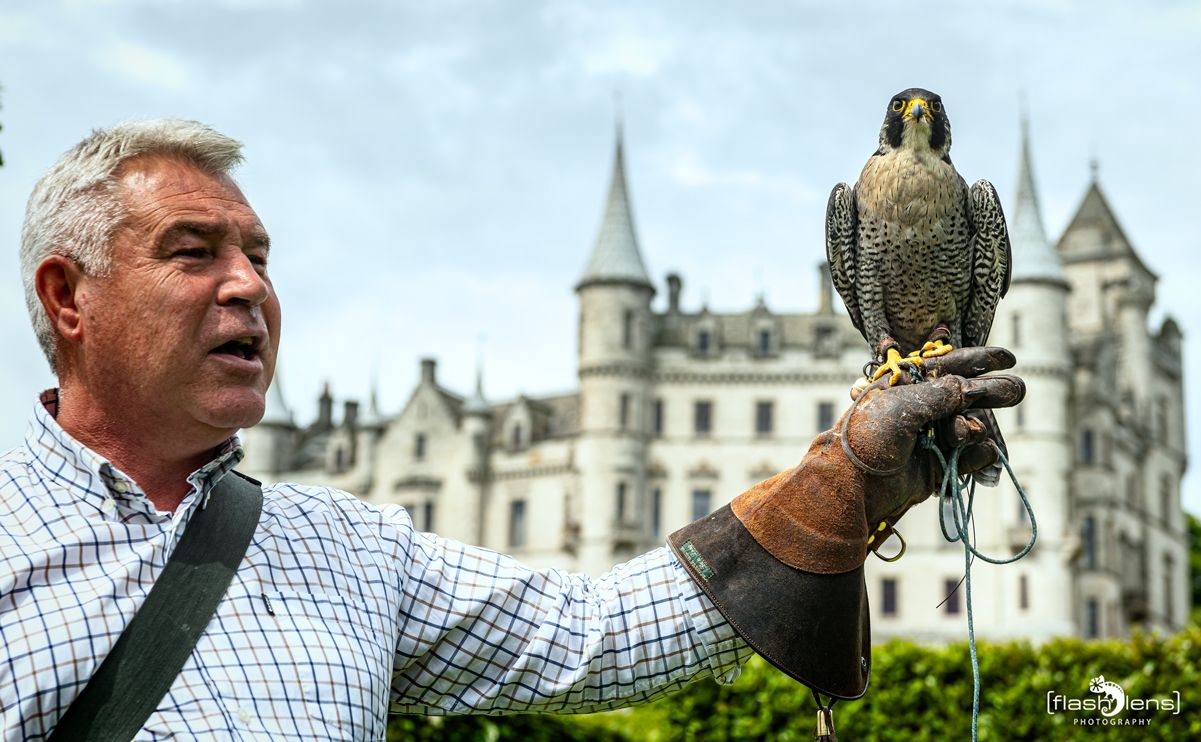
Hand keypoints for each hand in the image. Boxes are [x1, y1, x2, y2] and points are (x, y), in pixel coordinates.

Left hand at [730, 346, 1023, 574]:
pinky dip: (977, 455)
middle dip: (991, 393)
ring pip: (972, 426)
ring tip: (965, 433)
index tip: (1008, 357)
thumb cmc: (870, 436)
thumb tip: (966, 387)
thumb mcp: (903, 405)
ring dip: (975, 428)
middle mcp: (921, 409)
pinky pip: (970, 457)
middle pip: (967, 396)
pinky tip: (974, 451)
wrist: (856, 485)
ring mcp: (931, 437)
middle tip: (1015, 391)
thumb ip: (940, 393)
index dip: (977, 359)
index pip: (947, 365)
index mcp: (906, 386)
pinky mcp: (939, 465)